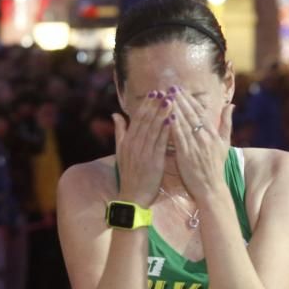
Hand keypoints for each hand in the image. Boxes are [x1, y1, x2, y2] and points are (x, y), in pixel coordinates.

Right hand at [112, 91, 171, 205]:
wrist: (132, 197)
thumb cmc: (130, 175)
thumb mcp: (121, 152)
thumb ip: (120, 132)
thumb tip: (115, 114)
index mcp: (127, 141)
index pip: (137, 119)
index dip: (146, 105)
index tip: (154, 93)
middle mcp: (134, 144)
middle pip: (145, 121)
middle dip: (155, 105)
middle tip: (165, 91)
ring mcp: (143, 152)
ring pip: (153, 129)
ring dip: (162, 113)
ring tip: (170, 100)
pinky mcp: (153, 161)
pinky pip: (160, 142)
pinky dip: (166, 130)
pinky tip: (172, 119)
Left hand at [168, 86, 233, 196]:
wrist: (211, 188)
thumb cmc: (216, 167)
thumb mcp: (225, 144)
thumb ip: (227, 123)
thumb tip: (231, 105)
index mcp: (213, 133)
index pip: (200, 112)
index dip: (190, 99)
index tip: (181, 89)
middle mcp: (205, 136)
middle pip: (191, 114)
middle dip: (181, 99)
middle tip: (171, 87)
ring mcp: (196, 145)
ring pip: (184, 122)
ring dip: (175, 108)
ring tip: (166, 96)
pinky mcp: (186, 154)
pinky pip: (178, 136)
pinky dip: (173, 125)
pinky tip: (166, 115)